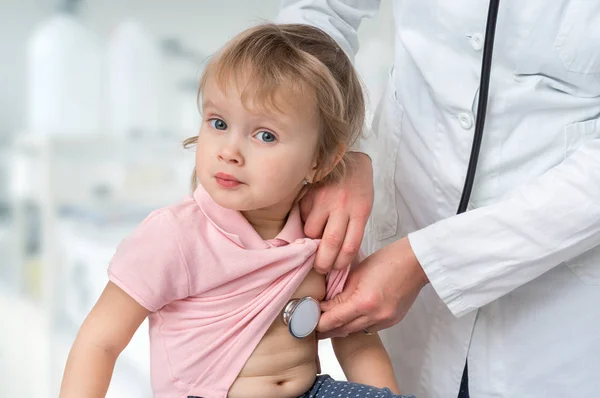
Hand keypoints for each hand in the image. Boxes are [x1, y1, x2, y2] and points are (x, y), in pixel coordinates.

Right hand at [299, 152, 373, 272]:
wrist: (350, 160)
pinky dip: (305, 222)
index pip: (350, 246)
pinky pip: (304, 215)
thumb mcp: (364, 208)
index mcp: (360, 212)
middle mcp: (342, 207)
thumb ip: (353, 228)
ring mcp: (324, 199)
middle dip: (323, 262)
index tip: (336, 269)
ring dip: (311, 241)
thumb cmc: (359, 189)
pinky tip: (311, 220)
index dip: (341, 263)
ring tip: (314, 242)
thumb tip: (338, 253)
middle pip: (330, 243)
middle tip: (320, 269)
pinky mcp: (310, 193)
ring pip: (312, 230)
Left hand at [317, 237, 428, 337]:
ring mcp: (385, 321)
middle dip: (324, 328)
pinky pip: (367, 327)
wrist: (416, 263)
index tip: (305, 318)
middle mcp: (374, 316)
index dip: (316, 321)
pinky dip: (356, 323)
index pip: (331, 320)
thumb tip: (324, 303)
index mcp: (363, 302)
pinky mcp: (391, 321)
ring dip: (340, 326)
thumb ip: (339, 291)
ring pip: (354, 331)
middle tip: (310, 323)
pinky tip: (349, 315)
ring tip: (327, 319)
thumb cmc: (387, 260)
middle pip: (341, 330)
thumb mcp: (356, 273)